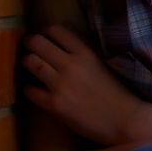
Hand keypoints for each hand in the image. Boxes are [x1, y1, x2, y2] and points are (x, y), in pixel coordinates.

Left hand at [22, 25, 142, 145]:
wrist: (124, 120)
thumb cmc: (117, 93)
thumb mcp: (102, 64)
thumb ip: (83, 54)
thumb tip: (64, 45)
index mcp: (86, 53)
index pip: (57, 30)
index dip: (46, 31)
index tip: (44, 35)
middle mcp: (71, 65)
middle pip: (38, 43)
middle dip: (30, 42)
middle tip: (30, 46)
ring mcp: (61, 85)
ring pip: (30, 63)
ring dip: (27, 61)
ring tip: (29, 64)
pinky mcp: (54, 105)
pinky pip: (30, 91)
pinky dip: (29, 88)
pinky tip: (34, 89)